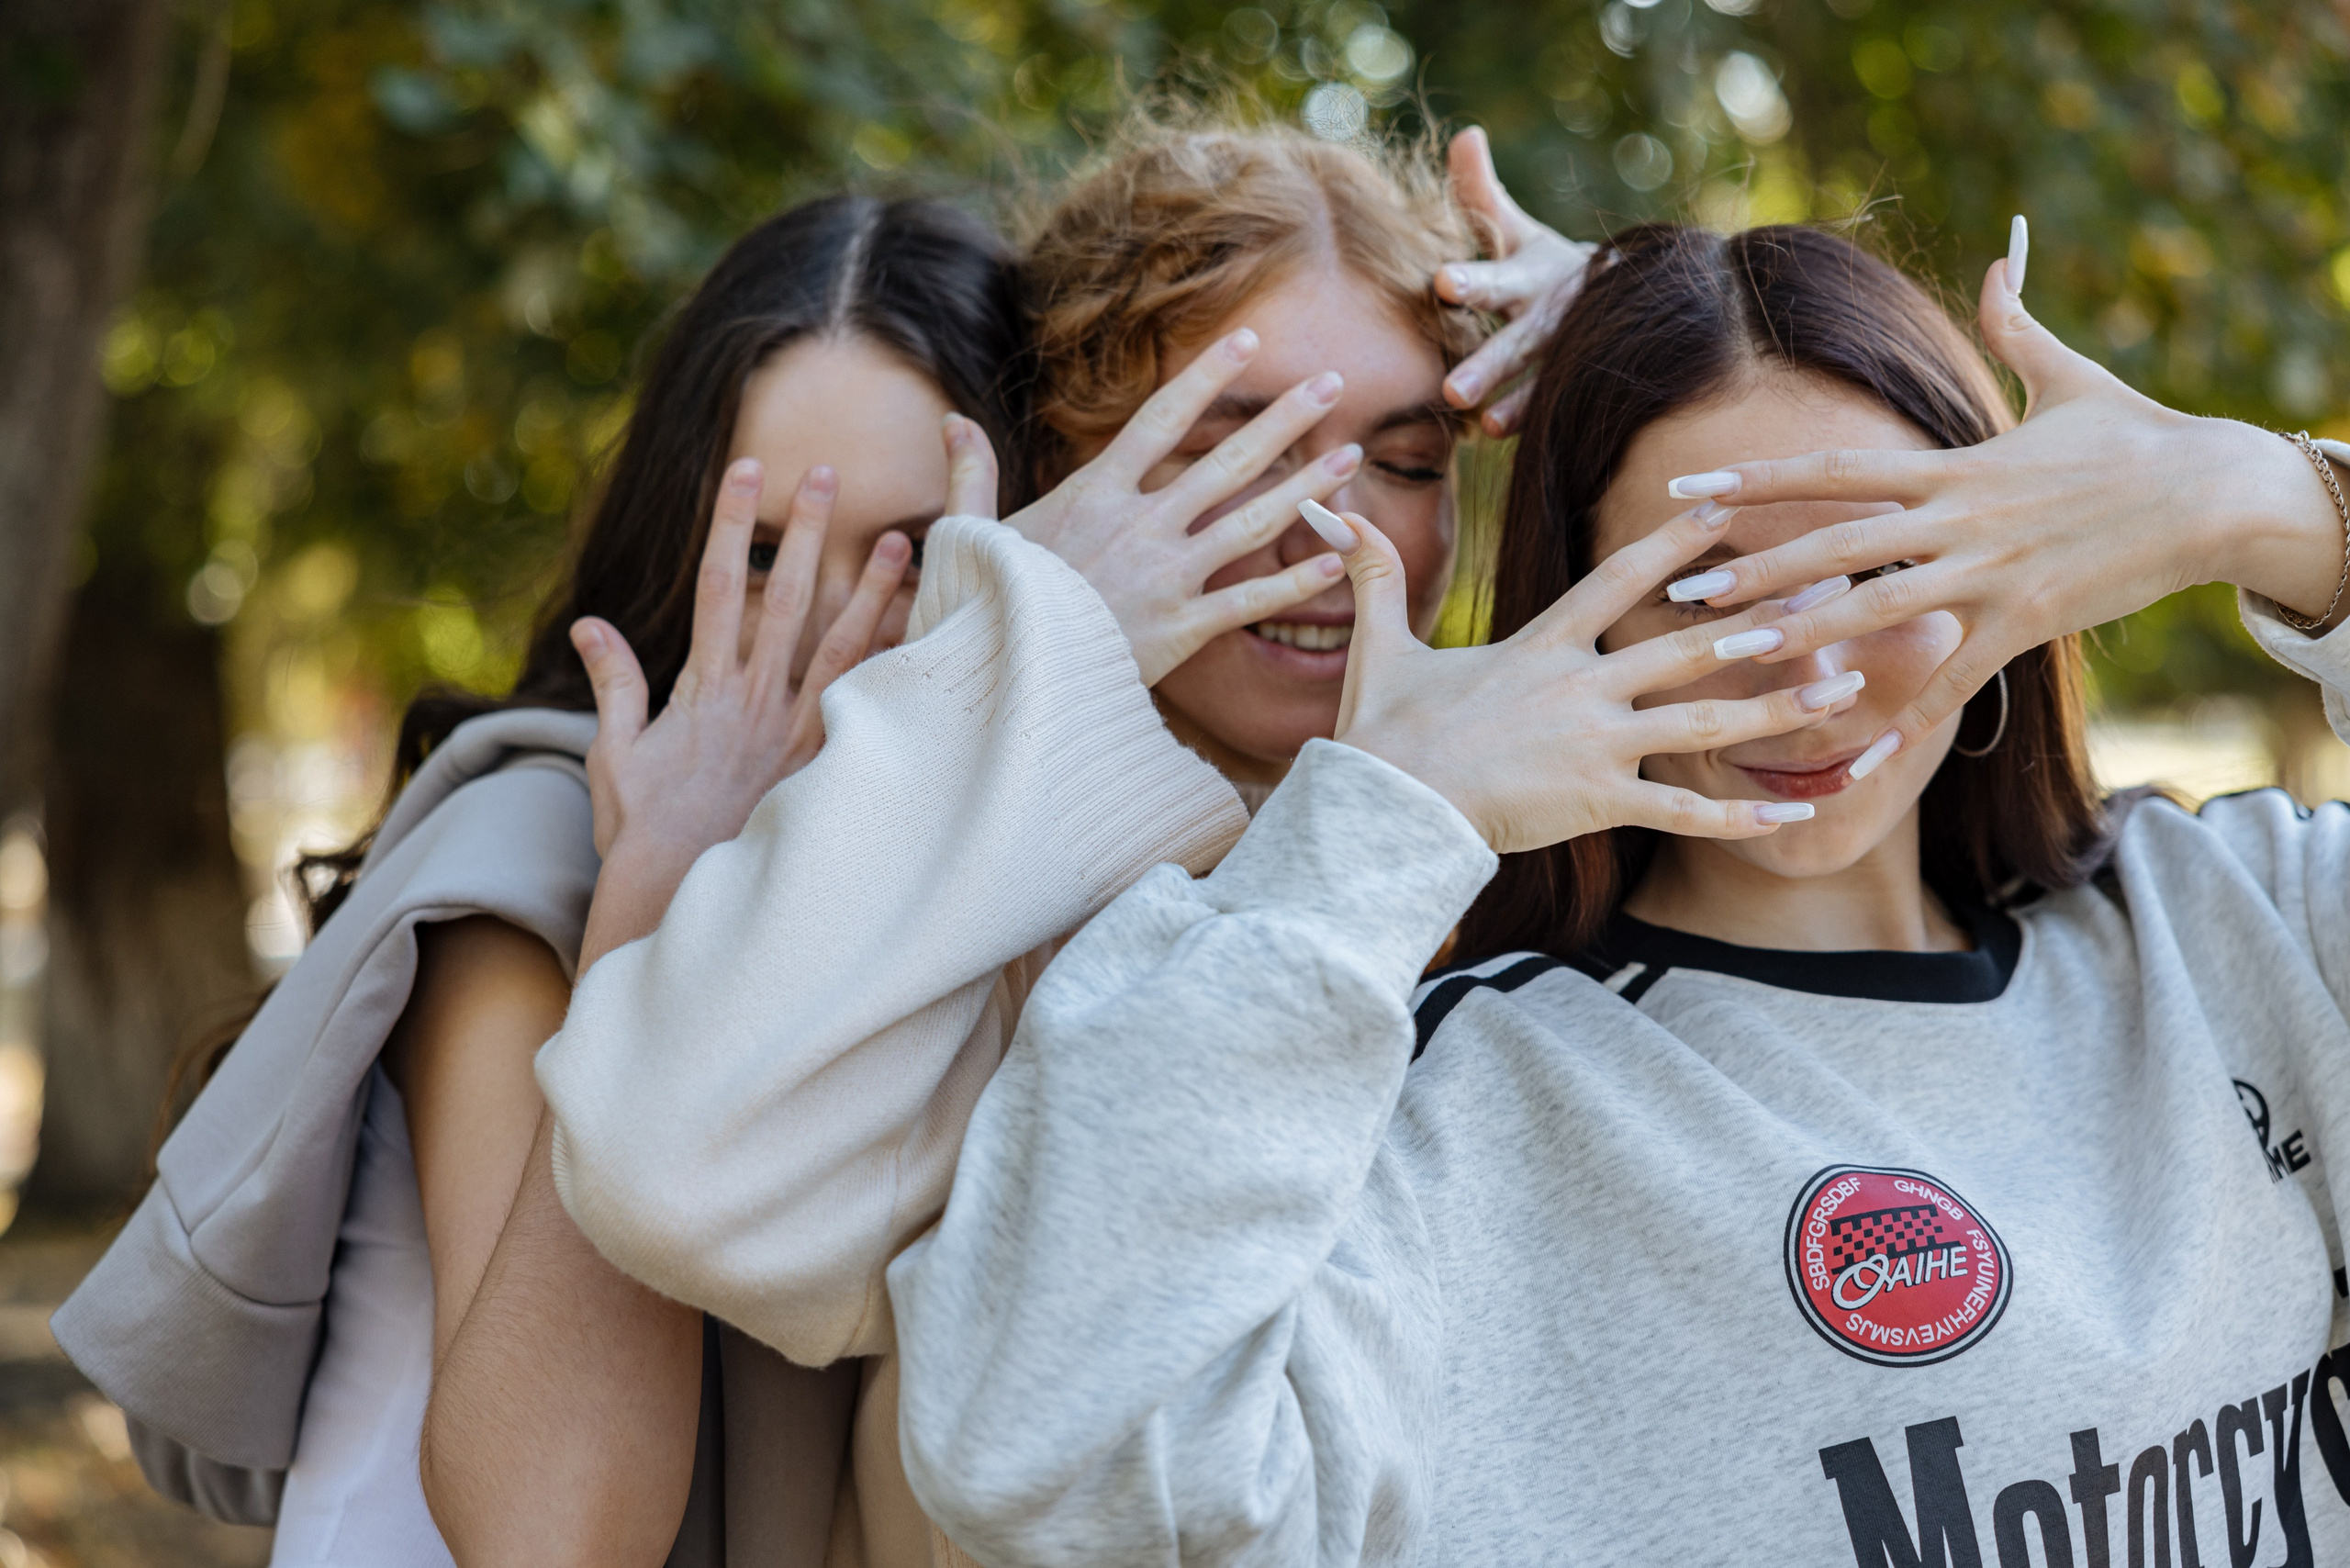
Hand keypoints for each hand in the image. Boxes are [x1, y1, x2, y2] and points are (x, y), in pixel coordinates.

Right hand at [570, 451, 930, 962]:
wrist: (676, 898)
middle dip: (803, 533)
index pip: (717, 584)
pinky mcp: (822, 767)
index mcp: (703, 688)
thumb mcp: (616, 755)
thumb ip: (615, 684)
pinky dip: (895, 673)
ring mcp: (793, 732)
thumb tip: (588, 623)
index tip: (746, 469)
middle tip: (825, 471)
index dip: (731, 523)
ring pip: (838, 646)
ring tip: (905, 539)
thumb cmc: (644, 834)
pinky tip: (928, 641)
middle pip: (782, 598)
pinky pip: (867, 709)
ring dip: (870, 590)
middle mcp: (753, 700)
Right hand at [1000, 328, 1360, 684]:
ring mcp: (1167, 576)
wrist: (1000, 676)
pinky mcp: (1182, 629)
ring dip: (1307, 488)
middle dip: (1285, 419)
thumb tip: (951, 422)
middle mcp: (1141, 525)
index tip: (1248, 342)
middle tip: (1333, 383)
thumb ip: (970, 474)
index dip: (1207, 377)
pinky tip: (1338, 558)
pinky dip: (1295, 581)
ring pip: (1252, 522)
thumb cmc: (982, 606)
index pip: (1160, 419)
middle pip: (1226, 460)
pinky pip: (1250, 600)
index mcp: (1094, 494)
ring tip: (1352, 456)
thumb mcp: (968, 532)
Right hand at [1325, 503, 1833, 853]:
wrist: (1382, 806)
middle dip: (1762, 623)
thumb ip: (1373, 574)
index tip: (1724, 506)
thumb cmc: (1381, 733)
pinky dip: (1740, 814)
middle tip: (1827, 600)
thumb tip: (1326, 506)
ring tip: (1842, 694)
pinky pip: (1682, 811)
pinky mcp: (1595, 804)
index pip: (1617, 577)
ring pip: (1703, 724)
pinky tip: (1793, 812)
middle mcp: (1580, 688)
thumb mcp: (1380, 647)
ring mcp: (1594, 747)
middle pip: (1687, 648)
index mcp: (1540, 646)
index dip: (1673, 540)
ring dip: (1777, 709)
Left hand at [1435, 126, 1599, 436]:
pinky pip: (1553, 404)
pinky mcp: (1571, 382)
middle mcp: (1549, 314)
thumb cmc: (1539, 264)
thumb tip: (1464, 135)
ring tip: (1484, 422)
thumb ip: (1480, 193)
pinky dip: (1532, 419)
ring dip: (1516, 401)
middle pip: (1518, 339)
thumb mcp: (1514, 229)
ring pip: (1539, 377)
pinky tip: (1498, 434)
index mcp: (1529, 274)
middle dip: (1488, 363)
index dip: (1471, 280)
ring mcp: (1564, 352)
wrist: (1617, 296)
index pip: (1496, 276)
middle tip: (1451, 389)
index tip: (1441, 282)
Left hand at [1669, 249, 2349, 768]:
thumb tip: (2000, 264)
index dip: (1756, 481)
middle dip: (1752, 567)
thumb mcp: (2068, 377)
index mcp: (1953, 466)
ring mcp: (1991, 574)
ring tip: (1735, 659)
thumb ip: (2017, 327)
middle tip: (1677, 589)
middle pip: (1833, 545)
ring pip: (1876, 612)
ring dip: (1801, 638)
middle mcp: (1959, 520)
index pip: (1832, 470)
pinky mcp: (2028, 622)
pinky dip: (1909, 714)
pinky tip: (1860, 750)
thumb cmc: (2141, 436)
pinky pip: (1955, 679)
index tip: (1689, 492)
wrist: (2216, 493)